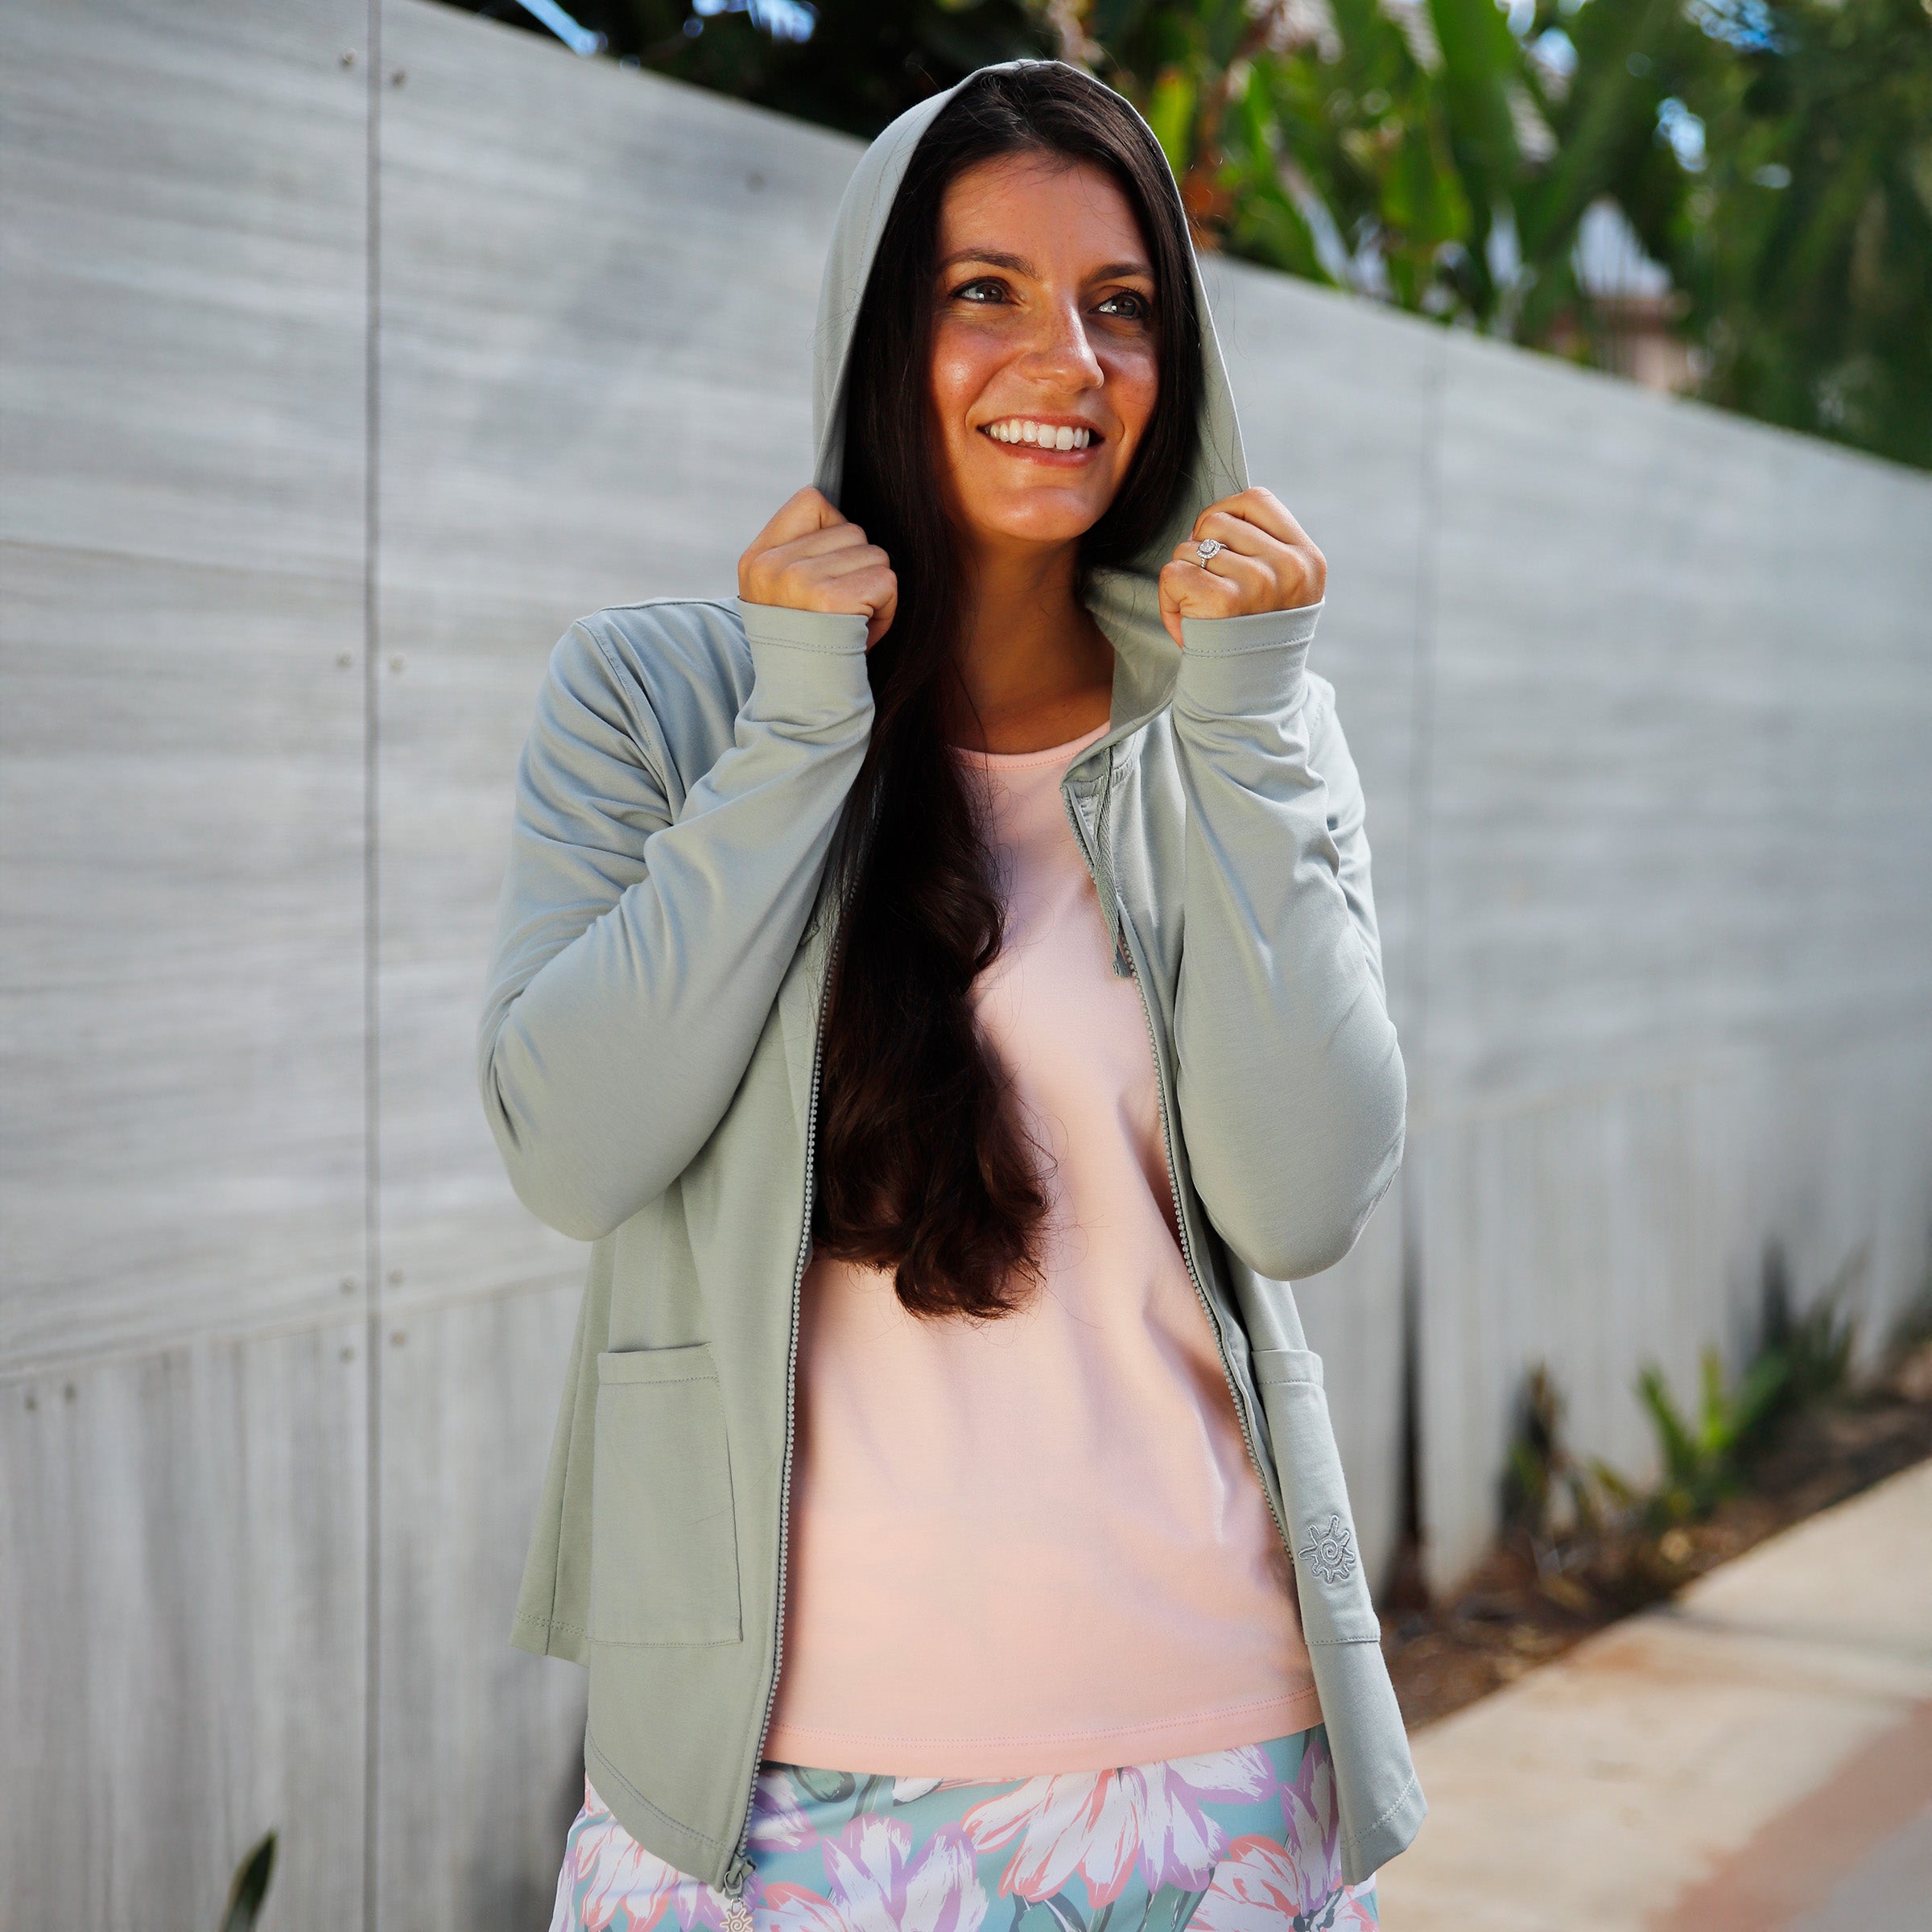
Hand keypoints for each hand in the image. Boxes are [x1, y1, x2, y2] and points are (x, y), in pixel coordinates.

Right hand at [738, 487, 898, 650]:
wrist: (804, 705)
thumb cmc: (805, 649)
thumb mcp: (782, 596)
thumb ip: (802, 552)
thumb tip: (840, 513)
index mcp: (757, 560)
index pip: (811, 501)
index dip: (834, 531)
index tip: (828, 573)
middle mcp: (773, 566)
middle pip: (853, 530)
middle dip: (859, 570)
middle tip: (842, 611)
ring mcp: (801, 580)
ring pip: (874, 554)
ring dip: (875, 592)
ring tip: (851, 623)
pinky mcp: (833, 598)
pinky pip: (886, 580)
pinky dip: (887, 610)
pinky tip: (863, 633)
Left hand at [1157, 487, 1324, 649]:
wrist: (1249, 699)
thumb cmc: (1255, 640)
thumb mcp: (1283, 590)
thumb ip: (1263, 549)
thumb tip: (1215, 518)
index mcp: (1306, 559)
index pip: (1256, 501)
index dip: (1225, 513)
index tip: (1217, 544)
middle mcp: (1287, 567)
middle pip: (1215, 521)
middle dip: (1198, 549)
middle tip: (1206, 587)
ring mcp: (1258, 582)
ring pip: (1189, 547)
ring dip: (1183, 578)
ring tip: (1200, 612)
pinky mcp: (1224, 601)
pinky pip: (1173, 573)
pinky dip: (1168, 598)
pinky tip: (1186, 622)